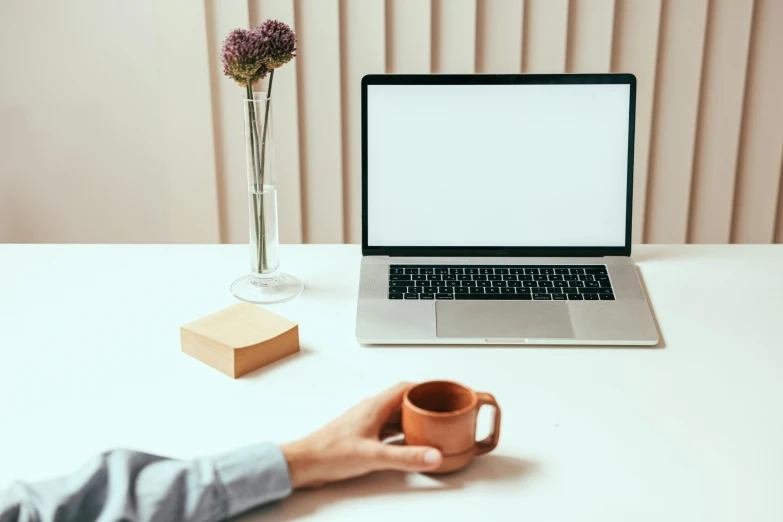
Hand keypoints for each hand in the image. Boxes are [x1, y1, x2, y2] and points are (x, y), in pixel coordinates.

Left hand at [280, 382, 442, 488]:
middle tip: (440, 411)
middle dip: (422, 404)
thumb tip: (432, 455)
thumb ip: (405, 457)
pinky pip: (387, 429)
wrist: (305, 462)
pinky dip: (401, 433)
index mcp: (374, 407)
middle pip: (402, 401)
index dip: (425, 388)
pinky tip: (407, 443)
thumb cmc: (329, 453)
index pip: (405, 388)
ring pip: (395, 415)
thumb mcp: (374, 456)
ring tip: (429, 426)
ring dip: (412, 419)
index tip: (441, 391)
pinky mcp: (362, 436)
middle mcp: (371, 411)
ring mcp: (366, 423)